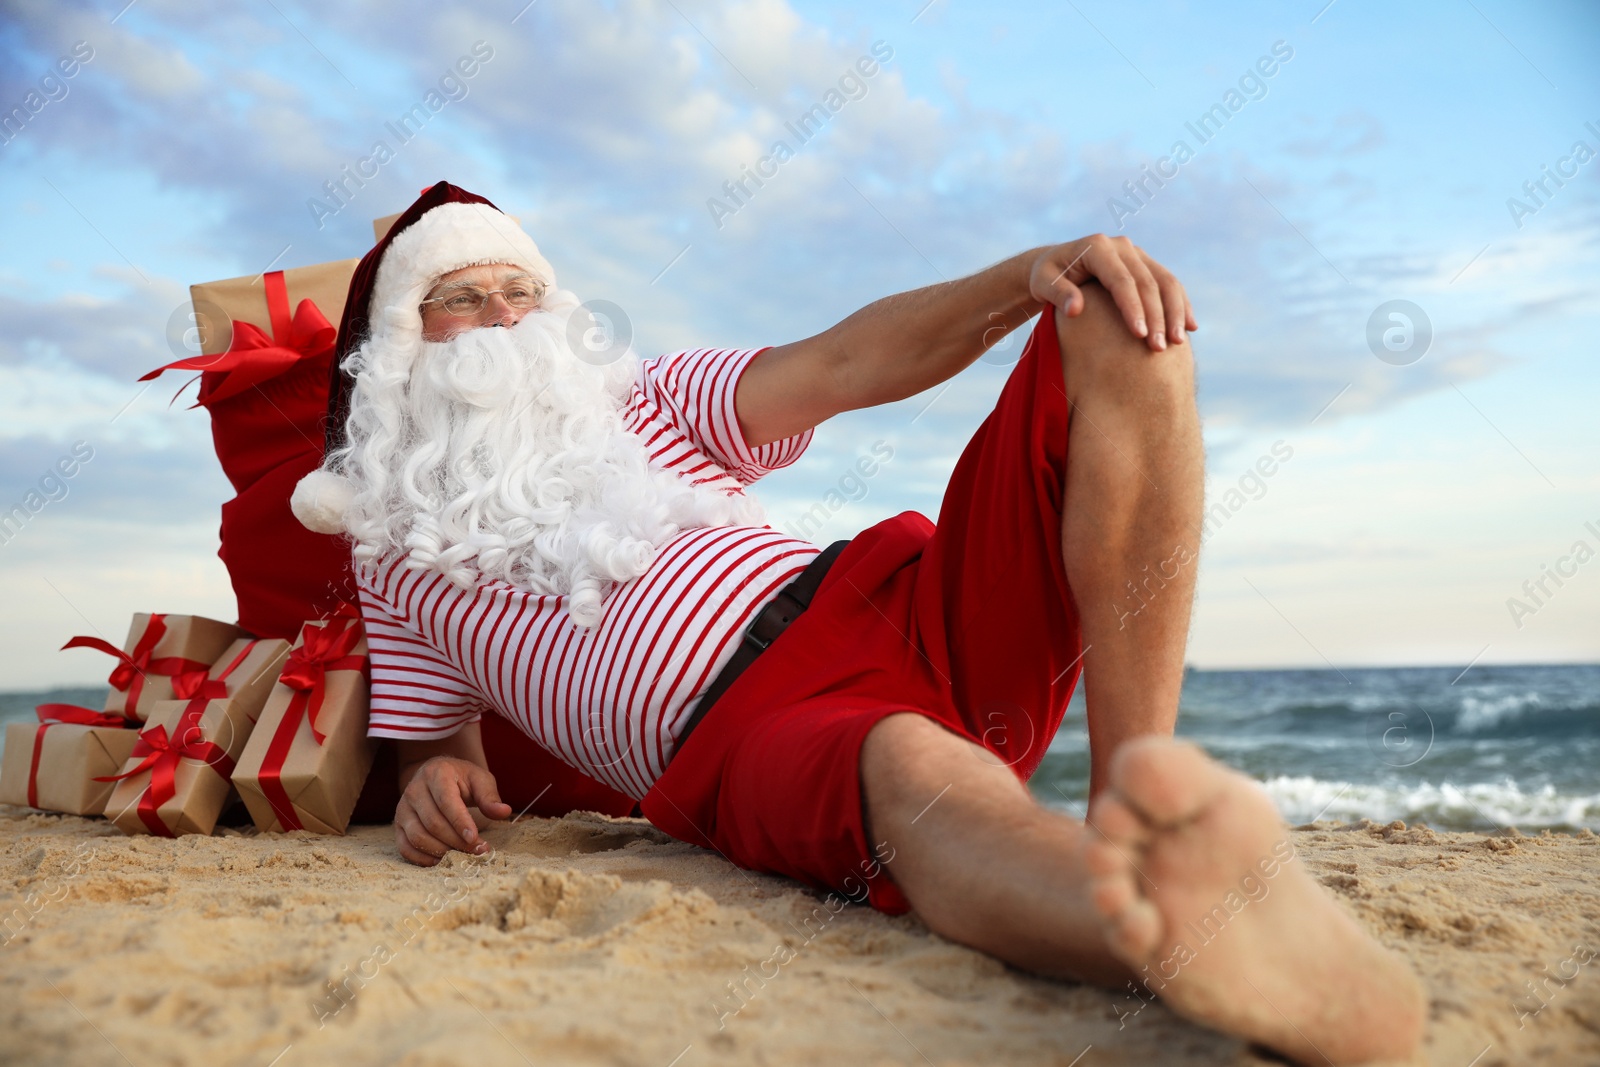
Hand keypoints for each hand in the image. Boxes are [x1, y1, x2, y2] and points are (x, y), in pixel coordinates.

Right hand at [393, 755, 513, 866]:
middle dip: (456, 841)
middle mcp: (414, 789)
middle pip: (433, 823)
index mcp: (436, 774)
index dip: (460, 823)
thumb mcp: (480, 780)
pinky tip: (442, 861)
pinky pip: (405, 846)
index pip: (446, 802)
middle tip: (477, 851)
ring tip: (462, 856)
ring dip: (441, 851)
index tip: (475, 839)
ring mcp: (403, 807)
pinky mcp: (398, 824)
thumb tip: (504, 812)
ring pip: (418, 836)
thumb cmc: (461, 779)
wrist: (436, 776)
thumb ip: (490, 797)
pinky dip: (422, 858)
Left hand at [1028, 235, 1196, 351]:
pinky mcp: (1146, 264)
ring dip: (1175, 312)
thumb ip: (1058, 294)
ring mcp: (1137, 254)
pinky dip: (1181, 304)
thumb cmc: (1046, 277)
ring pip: (1165, 282)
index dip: (1133, 308)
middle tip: (1160, 348)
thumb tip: (1076, 309)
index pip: (1122, 280)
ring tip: (1177, 342)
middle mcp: (1122, 246)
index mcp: (1098, 247)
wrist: (1056, 265)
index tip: (1140, 335)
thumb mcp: (1042, 283)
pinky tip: (1189, 328)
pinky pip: (1169, 284)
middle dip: (1157, 316)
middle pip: (1148, 282)